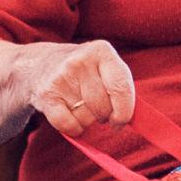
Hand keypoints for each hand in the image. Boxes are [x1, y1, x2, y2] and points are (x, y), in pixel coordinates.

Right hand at [16, 38, 137, 138]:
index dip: (125, 112)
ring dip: (86, 121)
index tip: (120, 121)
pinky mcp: (45, 95)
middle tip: (95, 107)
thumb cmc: (83, 72)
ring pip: (86, 118)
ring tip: (78, 105)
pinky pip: (68, 125)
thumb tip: (141, 121)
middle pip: (104, 107)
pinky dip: (72, 128)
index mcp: (102, 51)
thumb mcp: (104, 67)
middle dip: (103, 115)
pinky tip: (69, 115)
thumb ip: (122, 88)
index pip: (121, 88)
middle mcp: (80, 61)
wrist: (39, 65)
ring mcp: (61, 77)